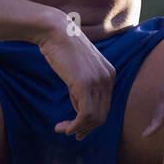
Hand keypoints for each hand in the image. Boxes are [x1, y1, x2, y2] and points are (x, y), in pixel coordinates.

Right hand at [32, 12, 116, 140]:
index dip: (92, 121)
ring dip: (78, 128)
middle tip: (70, 133)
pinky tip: (63, 127)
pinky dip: (75, 125)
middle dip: (87, 128)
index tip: (77, 128)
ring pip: (95, 117)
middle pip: (103, 114)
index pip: (106, 105)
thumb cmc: (61, 48)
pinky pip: (85, 114)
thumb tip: (80, 110)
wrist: (54, 30)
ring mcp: (98, 80)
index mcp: (109, 73)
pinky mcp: (85, 84)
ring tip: (63, 129)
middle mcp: (108, 77)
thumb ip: (83, 87)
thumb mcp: (78, 69)